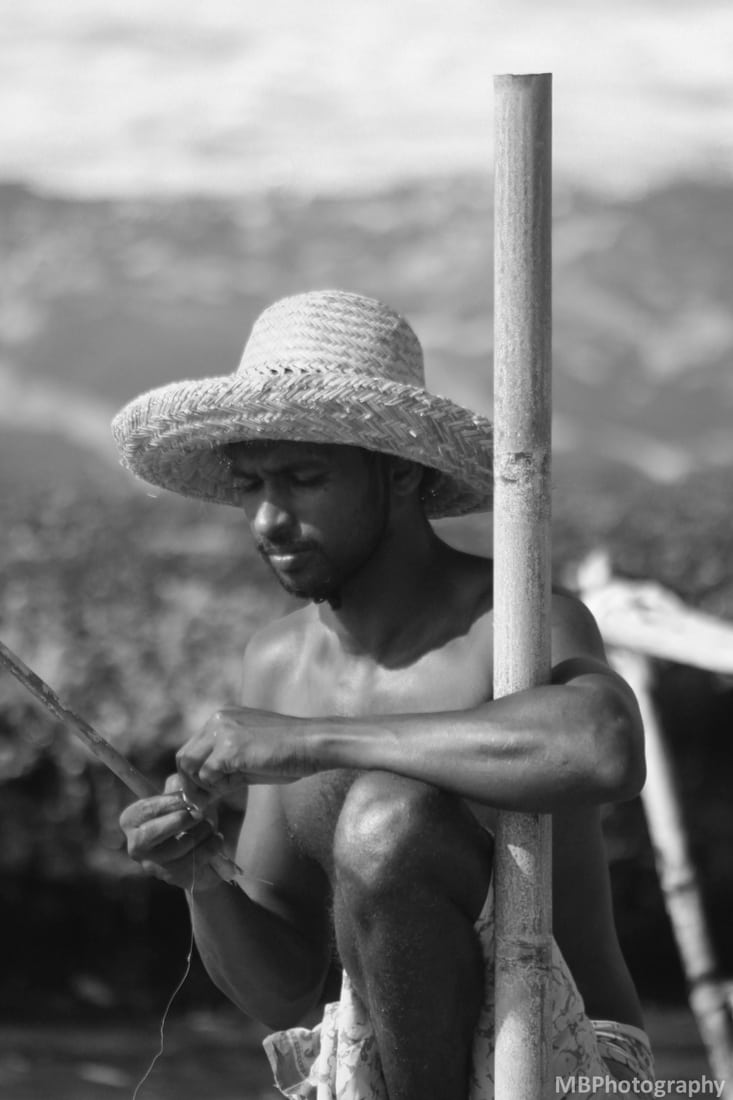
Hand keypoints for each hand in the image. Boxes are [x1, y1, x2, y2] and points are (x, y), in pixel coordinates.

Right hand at [119, 775, 222, 891]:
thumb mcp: (180, 795)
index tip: (189, 799)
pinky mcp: (173, 878)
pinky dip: (210, 847)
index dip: (169, 803)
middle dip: (181, 820)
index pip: (145, 810)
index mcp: (132, 820)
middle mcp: (136, 846)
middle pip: (152, 834)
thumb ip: (178, 785)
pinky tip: (216, 839)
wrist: (202, 848)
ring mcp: (153, 865)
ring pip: (177, 847)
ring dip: (201, 832)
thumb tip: (185, 783)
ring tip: (209, 825)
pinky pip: (193, 862)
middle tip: (199, 814)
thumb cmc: (188, 815)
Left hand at [176, 707, 308, 803]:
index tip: (206, 794)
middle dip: (190, 783)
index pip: (192, 748)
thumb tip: (202, 789)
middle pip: (184, 756)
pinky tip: (235, 787)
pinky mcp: (230, 747)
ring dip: (202, 786)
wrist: (312, 745)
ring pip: (189, 765)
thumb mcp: (249, 756)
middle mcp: (218, 719)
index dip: (194, 775)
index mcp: (223, 717)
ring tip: (222, 793)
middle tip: (206, 801)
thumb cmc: (288, 753)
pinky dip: (216, 787)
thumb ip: (225, 766)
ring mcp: (222, 731)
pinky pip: (207, 774)